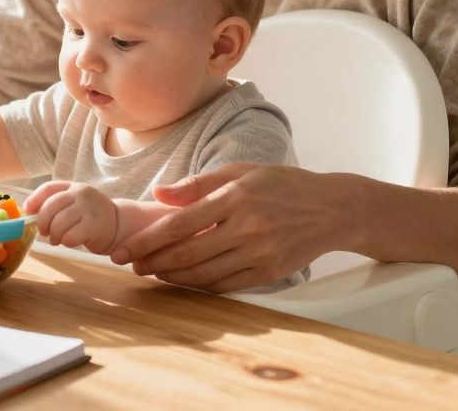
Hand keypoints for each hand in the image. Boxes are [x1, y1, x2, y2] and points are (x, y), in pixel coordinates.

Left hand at [25, 181, 118, 253]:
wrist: (118, 224)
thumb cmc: (88, 216)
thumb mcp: (73, 204)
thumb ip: (54, 204)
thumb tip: (28, 212)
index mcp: (73, 186)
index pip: (49, 188)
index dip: (34, 200)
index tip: (28, 211)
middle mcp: (81, 194)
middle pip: (50, 207)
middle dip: (42, 222)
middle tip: (44, 232)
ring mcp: (89, 209)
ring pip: (58, 224)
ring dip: (54, 236)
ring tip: (57, 239)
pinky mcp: (95, 226)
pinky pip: (70, 236)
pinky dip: (66, 242)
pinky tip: (70, 241)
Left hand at [109, 163, 346, 292]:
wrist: (333, 209)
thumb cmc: (281, 185)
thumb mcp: (240, 172)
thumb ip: (197, 184)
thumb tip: (157, 194)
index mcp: (235, 197)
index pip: (179, 224)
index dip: (147, 240)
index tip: (125, 249)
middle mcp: (247, 227)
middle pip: (186, 254)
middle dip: (152, 263)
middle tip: (130, 265)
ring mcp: (259, 253)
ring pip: (203, 274)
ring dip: (171, 277)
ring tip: (152, 273)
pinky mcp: (270, 272)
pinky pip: (226, 285)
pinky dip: (200, 286)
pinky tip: (183, 281)